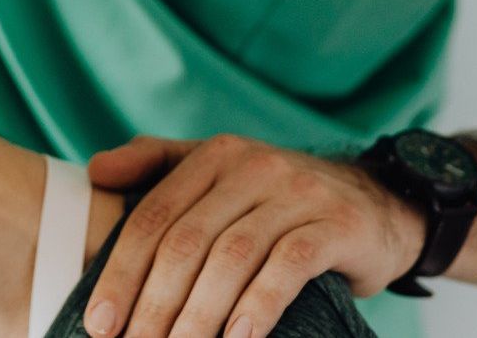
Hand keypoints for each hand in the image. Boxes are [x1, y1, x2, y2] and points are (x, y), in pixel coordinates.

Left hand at [83, 135, 427, 337]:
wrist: (381, 204)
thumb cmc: (282, 202)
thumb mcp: (223, 174)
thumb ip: (159, 166)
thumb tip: (95, 171)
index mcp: (215, 156)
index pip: (154, 216)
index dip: (120, 273)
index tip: (99, 324)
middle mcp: (253, 166)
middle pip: (187, 241)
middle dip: (153, 304)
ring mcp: (298, 192)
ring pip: (231, 257)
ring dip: (198, 314)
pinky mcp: (337, 224)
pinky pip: (288, 265)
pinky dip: (259, 304)